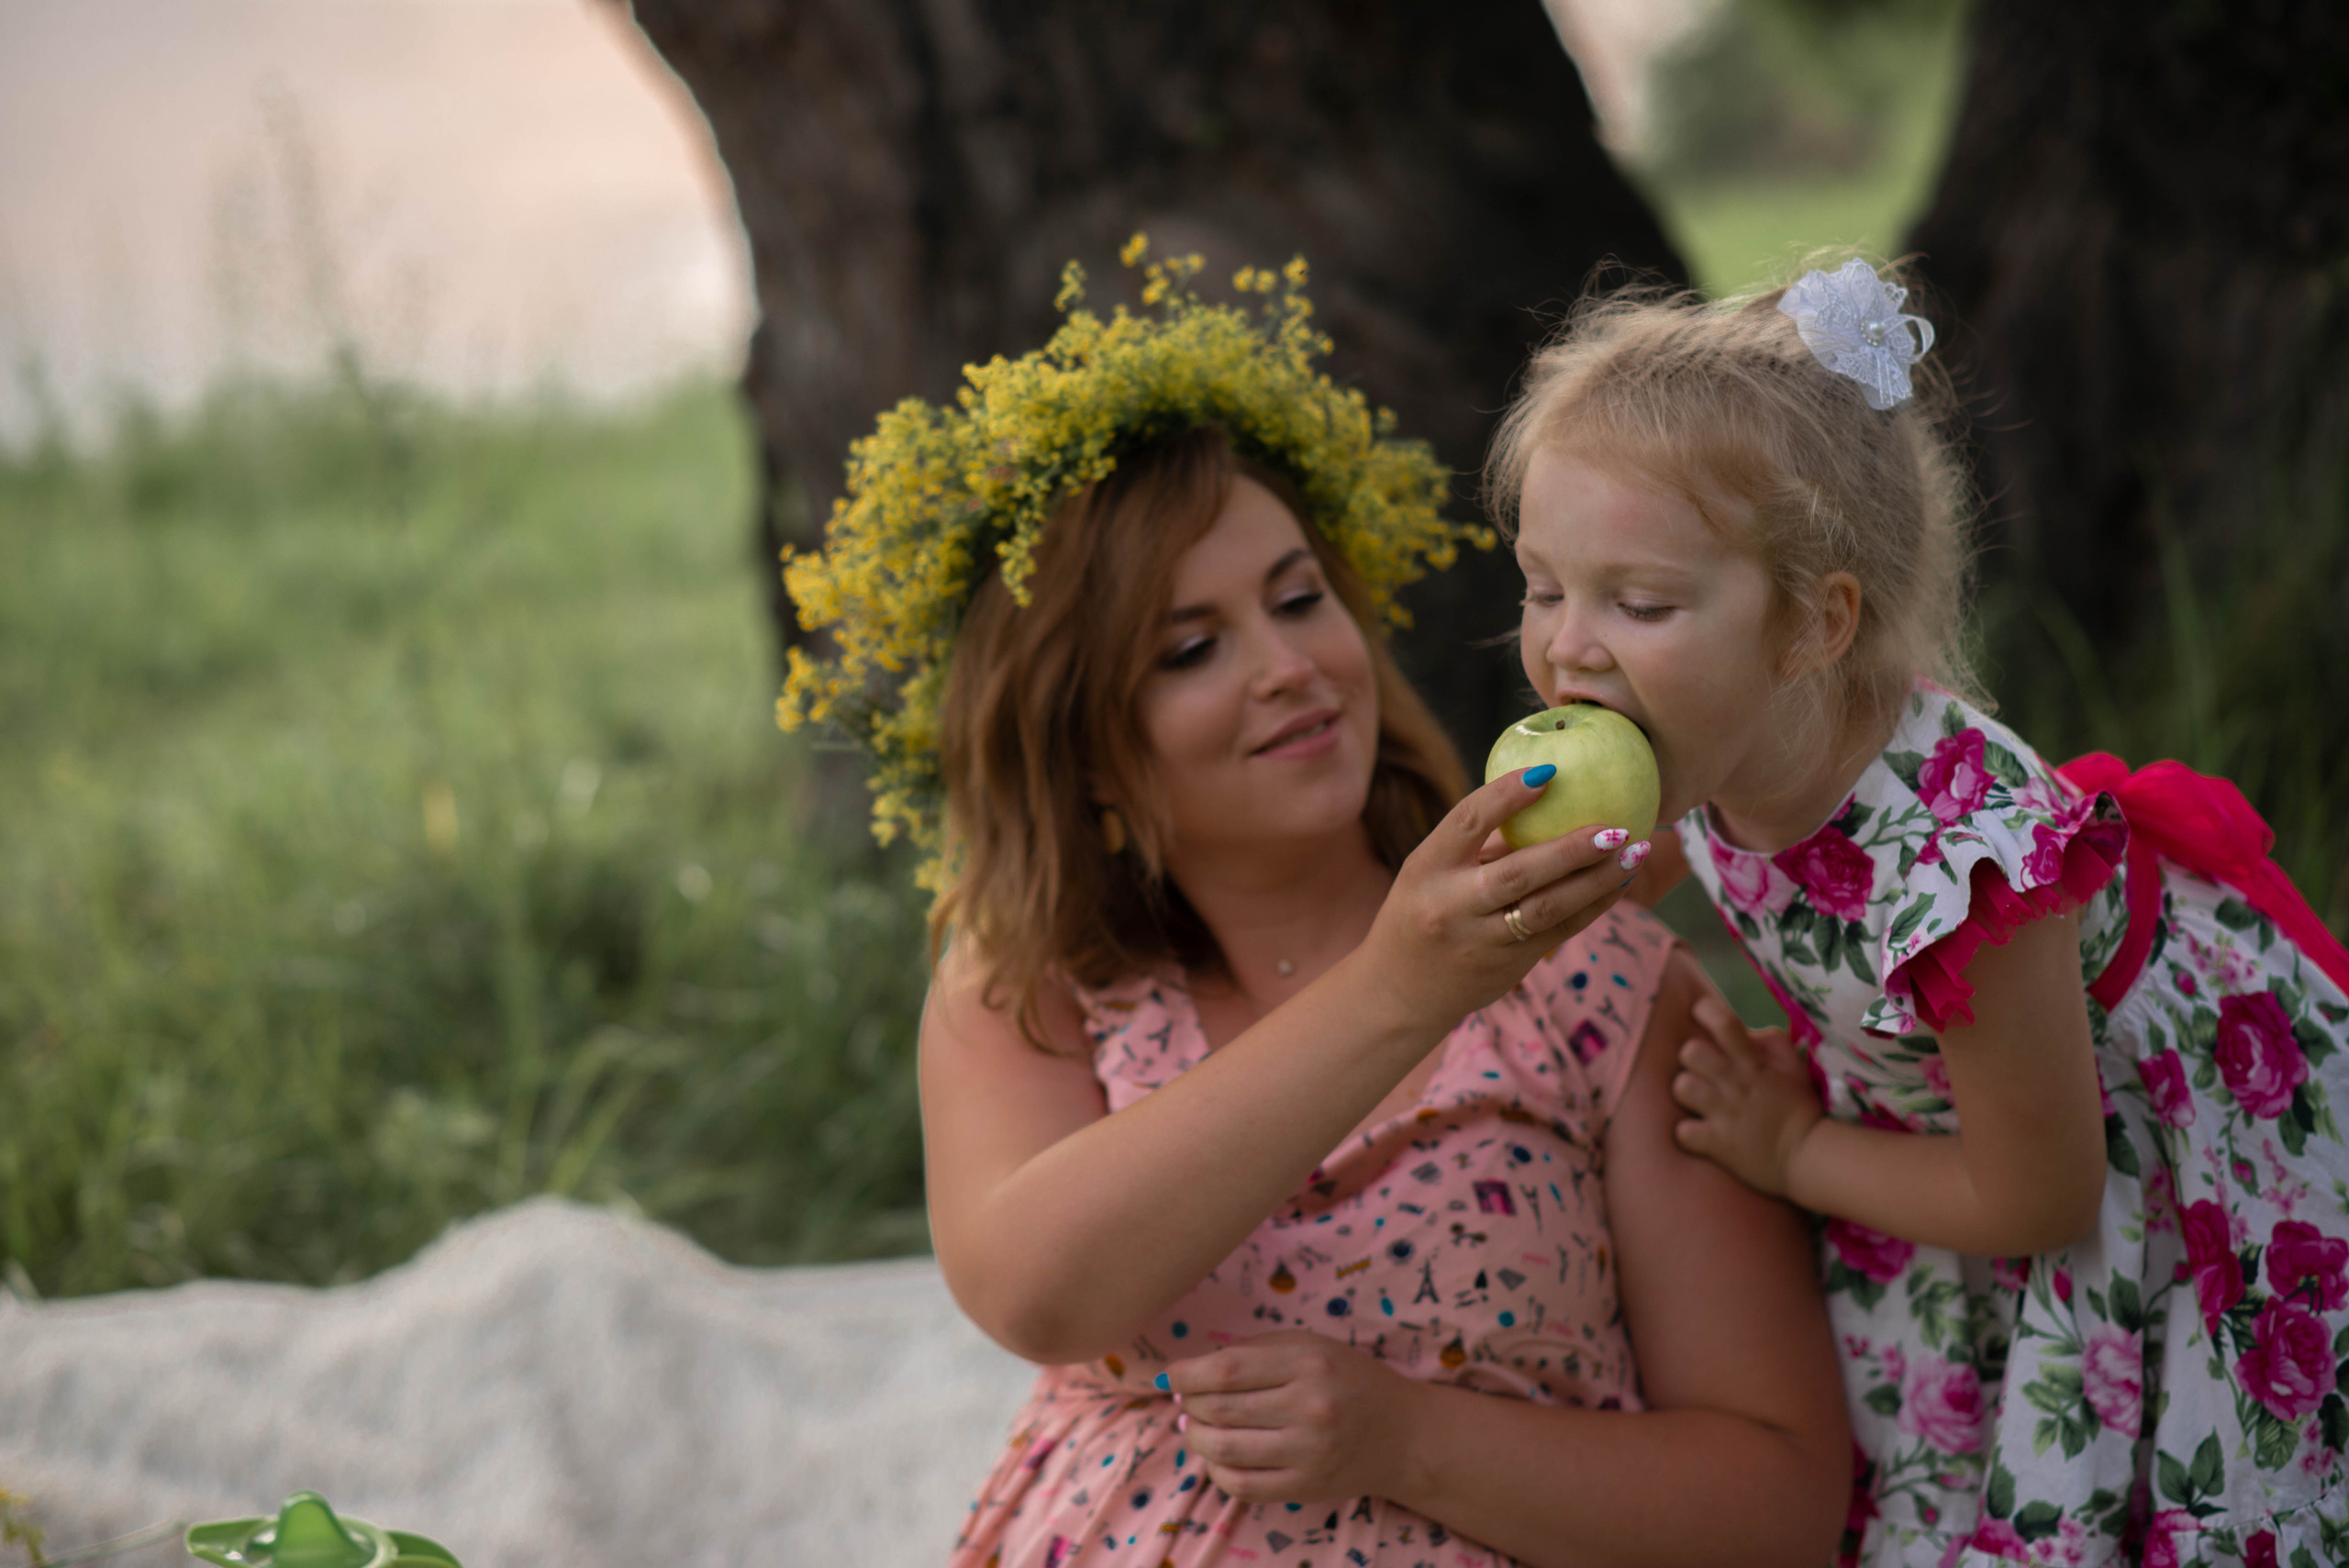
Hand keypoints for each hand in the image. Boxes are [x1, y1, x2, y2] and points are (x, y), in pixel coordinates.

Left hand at [1163, 1331, 1417, 1503]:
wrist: (1401, 1434)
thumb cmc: (1346, 1379)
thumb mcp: (1309, 1345)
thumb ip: (1253, 1351)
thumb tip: (1190, 1371)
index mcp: (1309, 1363)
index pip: (1226, 1369)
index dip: (1186, 1373)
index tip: (1170, 1375)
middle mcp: (1310, 1407)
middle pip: (1220, 1409)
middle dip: (1188, 1404)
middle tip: (1183, 1400)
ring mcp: (1309, 1453)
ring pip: (1225, 1450)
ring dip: (1196, 1438)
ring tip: (1195, 1426)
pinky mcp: (1307, 1487)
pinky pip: (1242, 1485)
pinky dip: (1217, 1471)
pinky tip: (1217, 1456)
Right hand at [1360, 767, 1644, 1033]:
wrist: (1399, 992)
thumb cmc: (1420, 914)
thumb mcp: (1428, 873)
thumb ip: (1478, 845)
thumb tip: (1547, 801)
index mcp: (1427, 868)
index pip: (1467, 822)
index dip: (1507, 796)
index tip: (1549, 772)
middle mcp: (1452, 905)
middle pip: (1520, 873)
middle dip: (1572, 849)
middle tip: (1615, 827)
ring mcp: (1482, 940)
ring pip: (1548, 908)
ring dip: (1597, 879)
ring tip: (1634, 852)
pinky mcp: (1508, 966)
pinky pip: (1560, 932)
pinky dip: (1593, 905)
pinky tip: (1618, 882)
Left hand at [1669, 996, 1822, 1197]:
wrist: (1810, 1155)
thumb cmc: (1799, 1108)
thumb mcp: (1794, 1066)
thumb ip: (1770, 1042)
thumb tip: (1743, 1032)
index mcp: (1754, 1063)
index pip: (1725, 1023)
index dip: (1705, 1012)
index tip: (1700, 1016)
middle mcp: (1736, 1084)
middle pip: (1691, 1052)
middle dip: (1690, 1058)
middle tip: (1701, 1071)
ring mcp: (1725, 1114)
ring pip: (1681, 1087)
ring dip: (1685, 1094)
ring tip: (1697, 1102)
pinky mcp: (1719, 1144)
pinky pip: (1683, 1132)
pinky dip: (1686, 1134)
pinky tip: (1697, 1133)